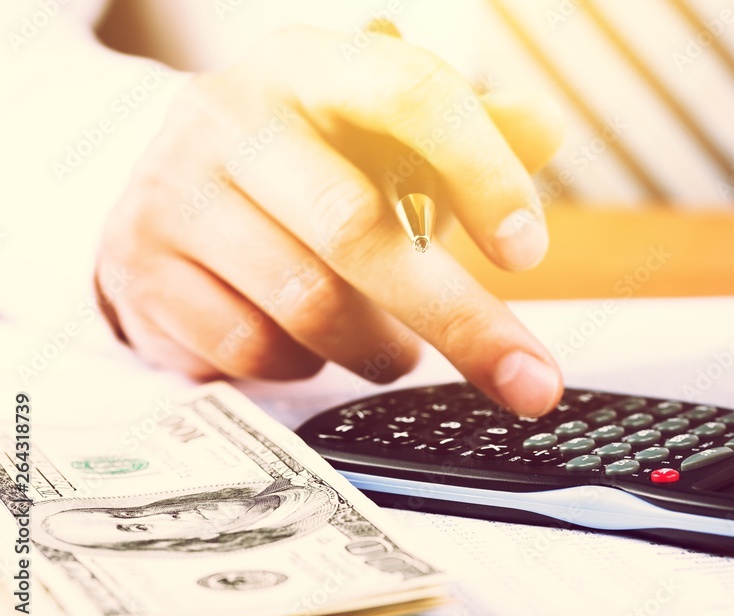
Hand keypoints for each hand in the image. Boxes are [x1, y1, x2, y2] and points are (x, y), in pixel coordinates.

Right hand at [95, 26, 565, 416]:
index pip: (409, 96)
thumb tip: (544, 128)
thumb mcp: (391, 136)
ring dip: (378, 347)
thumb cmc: (316, 168)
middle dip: (460, 321)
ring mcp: (175, 189)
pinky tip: (310, 343)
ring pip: (309, 305)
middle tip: (526, 381)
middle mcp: (233, 114)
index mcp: (313, 67)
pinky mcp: (140, 266)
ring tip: (393, 345)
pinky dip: (306, 364)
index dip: (481, 173)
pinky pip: (252, 348)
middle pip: (357, 229)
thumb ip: (476, 131)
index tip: (526, 252)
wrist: (186, 192)